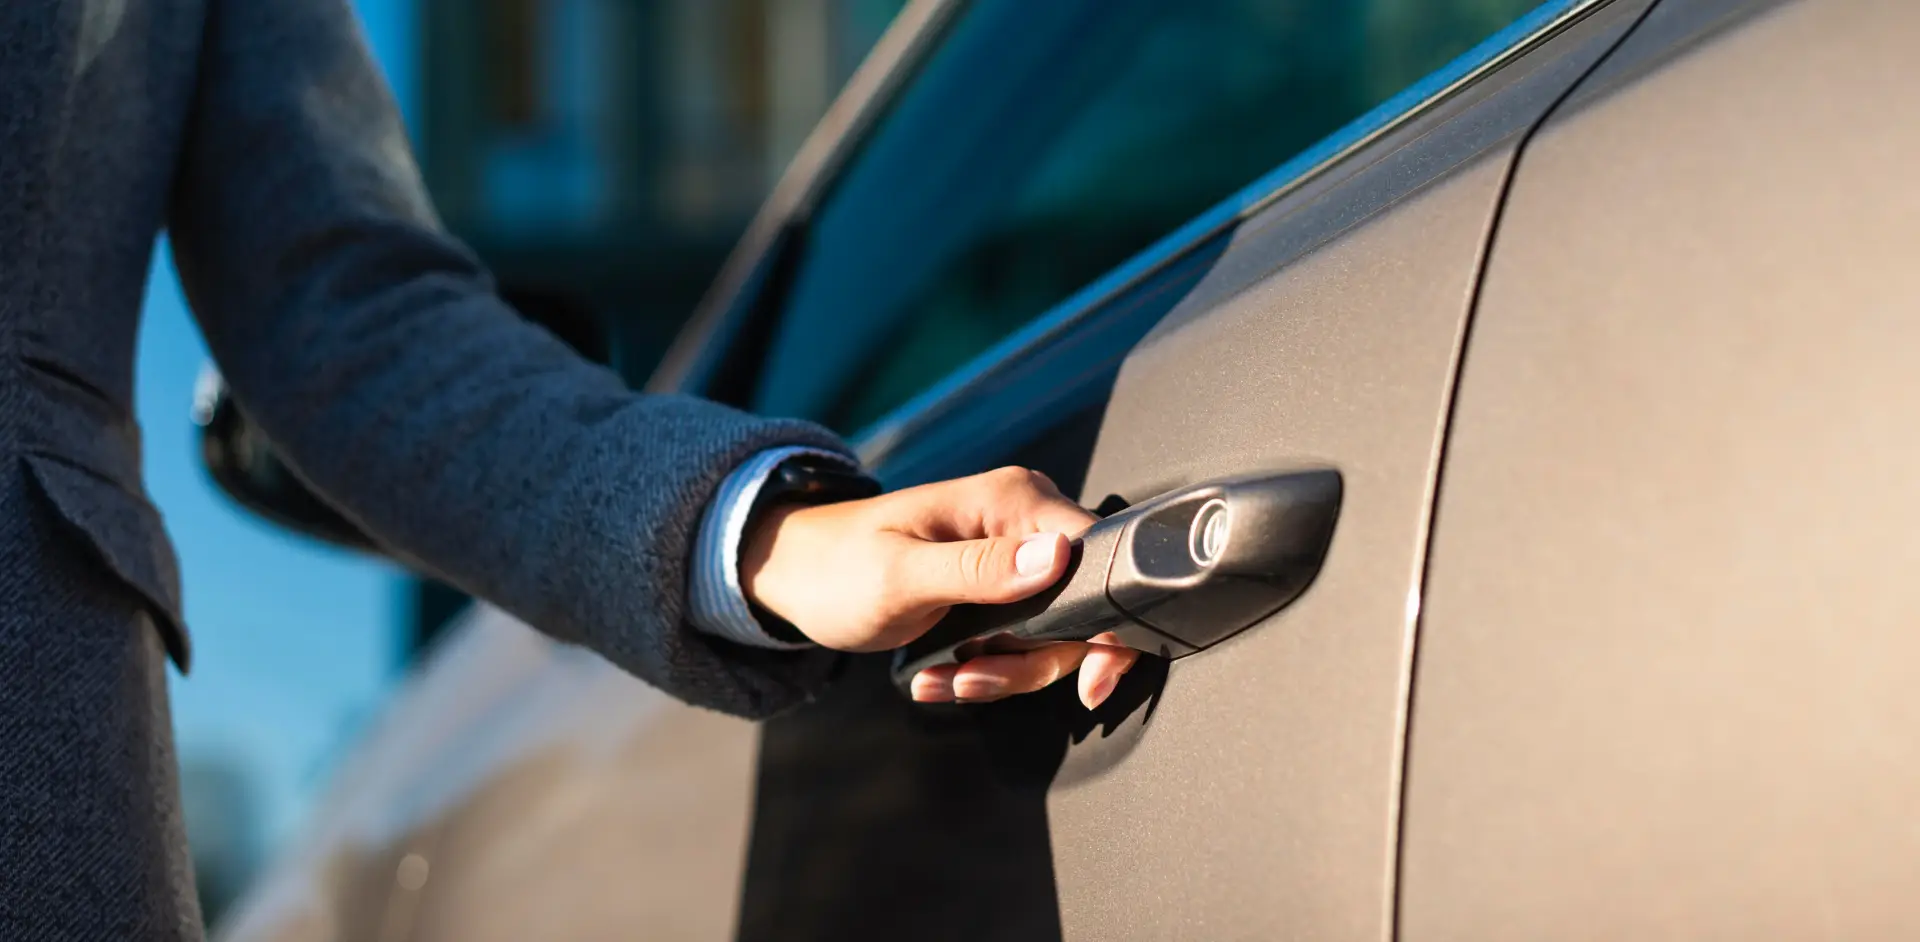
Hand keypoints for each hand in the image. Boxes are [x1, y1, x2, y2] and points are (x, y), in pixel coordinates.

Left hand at [741, 466, 1139, 708]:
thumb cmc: (837, 567)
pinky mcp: (1000, 590)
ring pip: (1052, 637)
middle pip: (1081, 609)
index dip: (1109, 623)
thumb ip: (979, 570)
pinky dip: (987, 671)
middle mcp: (1024, 521)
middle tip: (974, 679)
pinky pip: (1021, 642)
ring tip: (946, 681)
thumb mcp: (902, 576)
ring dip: (1002, 674)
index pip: (1101, 554)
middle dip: (1032, 663)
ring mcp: (1014, 557)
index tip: (1091, 682)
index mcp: (1012, 500)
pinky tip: (941, 676)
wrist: (797, 577)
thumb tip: (1057, 556)